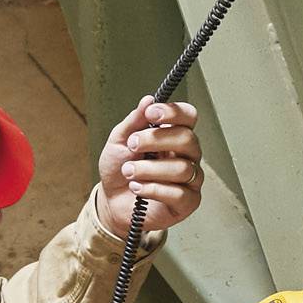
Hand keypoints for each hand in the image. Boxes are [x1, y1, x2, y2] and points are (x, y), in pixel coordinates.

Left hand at [98, 98, 203, 241]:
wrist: (111, 202)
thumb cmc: (119, 170)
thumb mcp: (119, 141)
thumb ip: (134, 121)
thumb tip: (148, 100)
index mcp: (174, 136)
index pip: (188, 117)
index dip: (174, 112)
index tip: (152, 113)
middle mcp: (187, 156)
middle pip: (187, 140)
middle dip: (155, 141)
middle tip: (132, 146)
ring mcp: (190, 179)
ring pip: (182, 168)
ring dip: (148, 169)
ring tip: (129, 172)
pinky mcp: (187, 203)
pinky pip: (179, 194)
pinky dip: (153, 189)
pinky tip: (137, 188)